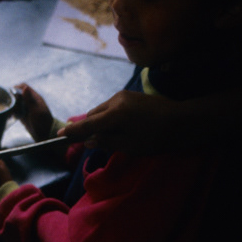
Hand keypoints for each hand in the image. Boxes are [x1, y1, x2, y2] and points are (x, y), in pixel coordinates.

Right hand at [13, 83, 55, 141]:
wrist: (45, 135)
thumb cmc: (42, 122)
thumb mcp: (36, 110)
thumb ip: (30, 99)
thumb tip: (24, 87)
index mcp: (35, 97)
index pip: (24, 87)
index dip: (16, 88)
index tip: (10, 93)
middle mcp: (30, 101)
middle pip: (18, 94)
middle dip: (12, 98)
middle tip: (8, 104)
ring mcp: (26, 108)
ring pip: (15, 102)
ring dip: (11, 105)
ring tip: (7, 111)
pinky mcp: (23, 115)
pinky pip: (15, 110)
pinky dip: (11, 112)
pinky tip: (9, 116)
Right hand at [59, 90, 181, 154]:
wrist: (182, 120)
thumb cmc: (157, 137)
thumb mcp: (129, 146)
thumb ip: (106, 142)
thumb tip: (88, 140)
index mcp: (114, 114)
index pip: (87, 124)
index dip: (72, 132)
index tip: (58, 135)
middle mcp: (115, 100)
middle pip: (93, 115)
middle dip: (88, 127)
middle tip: (88, 142)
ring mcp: (123, 95)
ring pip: (102, 110)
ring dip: (99, 122)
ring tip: (107, 136)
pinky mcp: (131, 95)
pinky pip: (112, 107)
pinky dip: (109, 116)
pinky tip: (118, 126)